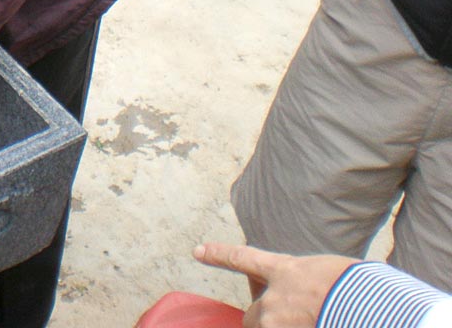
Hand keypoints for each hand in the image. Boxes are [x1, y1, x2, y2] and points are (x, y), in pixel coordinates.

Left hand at [194, 243, 356, 327]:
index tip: (197, 251)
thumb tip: (311, 301)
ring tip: (311, 317)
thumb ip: (313, 284)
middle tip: (292, 317)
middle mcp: (275, 296)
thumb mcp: (336, 274)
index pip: (244, 258)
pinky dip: (295, 327)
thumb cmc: (362, 288)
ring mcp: (279, 321)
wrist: (374, 307)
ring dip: (280, 325)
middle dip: (265, 322)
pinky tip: (317, 321)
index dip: (219, 255)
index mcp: (286, 270)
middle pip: (253, 315)